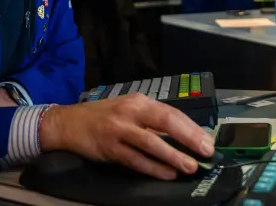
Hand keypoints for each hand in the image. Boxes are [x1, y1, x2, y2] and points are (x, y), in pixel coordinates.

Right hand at [39, 93, 213, 180]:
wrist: (67, 123)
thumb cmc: (103, 116)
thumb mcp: (128, 109)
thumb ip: (151, 118)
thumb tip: (184, 134)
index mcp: (138, 101)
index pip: (171, 112)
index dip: (191, 127)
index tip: (207, 140)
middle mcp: (129, 112)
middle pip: (164, 122)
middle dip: (188, 138)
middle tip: (206, 151)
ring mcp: (118, 130)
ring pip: (151, 143)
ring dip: (173, 156)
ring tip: (190, 166)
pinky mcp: (109, 148)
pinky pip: (135, 160)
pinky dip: (153, 168)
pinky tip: (167, 174)